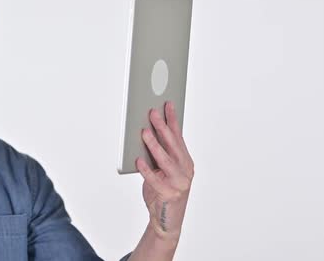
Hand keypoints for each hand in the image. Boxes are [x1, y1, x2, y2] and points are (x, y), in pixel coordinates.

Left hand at [136, 101, 193, 241]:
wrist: (167, 220)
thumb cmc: (163, 191)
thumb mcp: (162, 169)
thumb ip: (158, 154)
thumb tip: (145, 132)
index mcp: (185, 161)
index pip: (178, 136)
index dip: (172, 119)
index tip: (167, 103)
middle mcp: (185, 170)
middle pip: (172, 144)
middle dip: (162, 126)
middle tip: (152, 112)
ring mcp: (179, 182)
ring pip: (165, 160)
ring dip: (154, 145)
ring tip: (144, 132)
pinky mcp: (169, 194)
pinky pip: (155, 179)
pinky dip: (146, 169)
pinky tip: (138, 160)